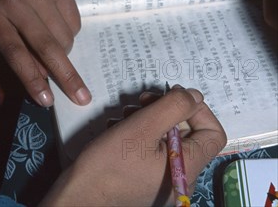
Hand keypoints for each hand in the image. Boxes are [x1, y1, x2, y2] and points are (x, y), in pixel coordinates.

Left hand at [0, 0, 90, 106]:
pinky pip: (75, 23)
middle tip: (82, 97)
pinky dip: (71, 32)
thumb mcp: (1, 24)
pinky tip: (60, 20)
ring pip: (64, 37)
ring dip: (64, 49)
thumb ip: (17, 51)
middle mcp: (15, 2)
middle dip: (66, 75)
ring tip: (53, 37)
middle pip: (46, 46)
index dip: (30, 78)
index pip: (13, 52)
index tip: (47, 101)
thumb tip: (43, 79)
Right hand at [40, 87, 226, 205]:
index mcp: (187, 167)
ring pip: (168, 137)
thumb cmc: (110, 163)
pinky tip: (119, 128)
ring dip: (149, 118)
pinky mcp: (146, 178)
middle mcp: (180, 176)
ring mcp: (163, 179)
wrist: (78, 196)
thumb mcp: (144, 126)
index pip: (213, 133)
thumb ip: (173, 107)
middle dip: (166, 109)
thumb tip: (195, 95)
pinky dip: (139, 132)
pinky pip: (153, 149)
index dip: (198, 109)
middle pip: (188, 132)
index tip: (173, 96)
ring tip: (126, 114)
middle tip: (143, 99)